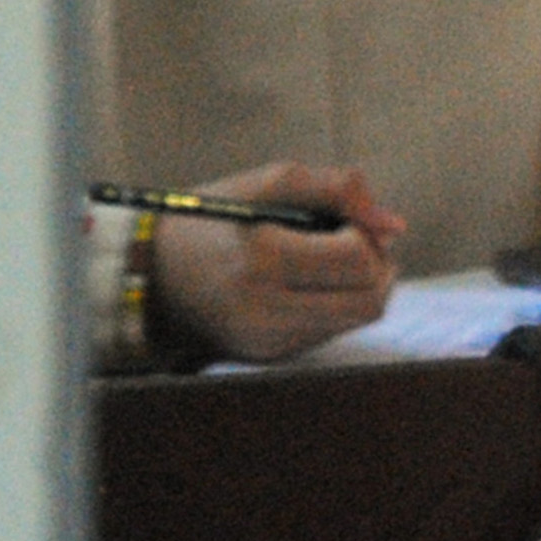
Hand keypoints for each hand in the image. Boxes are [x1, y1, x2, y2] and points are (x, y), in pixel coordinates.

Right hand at [149, 163, 402, 361]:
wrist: (146, 273)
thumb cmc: (210, 219)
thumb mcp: (267, 184)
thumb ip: (337, 189)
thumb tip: (395, 226)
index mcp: (261, 261)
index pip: (358, 260)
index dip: (366, 234)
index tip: (342, 222)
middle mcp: (265, 310)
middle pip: (371, 299)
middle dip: (377, 265)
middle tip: (352, 242)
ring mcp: (268, 340)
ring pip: (358, 319)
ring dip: (363, 287)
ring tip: (333, 261)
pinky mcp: (269, 356)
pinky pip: (331, 332)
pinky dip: (336, 305)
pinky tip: (306, 285)